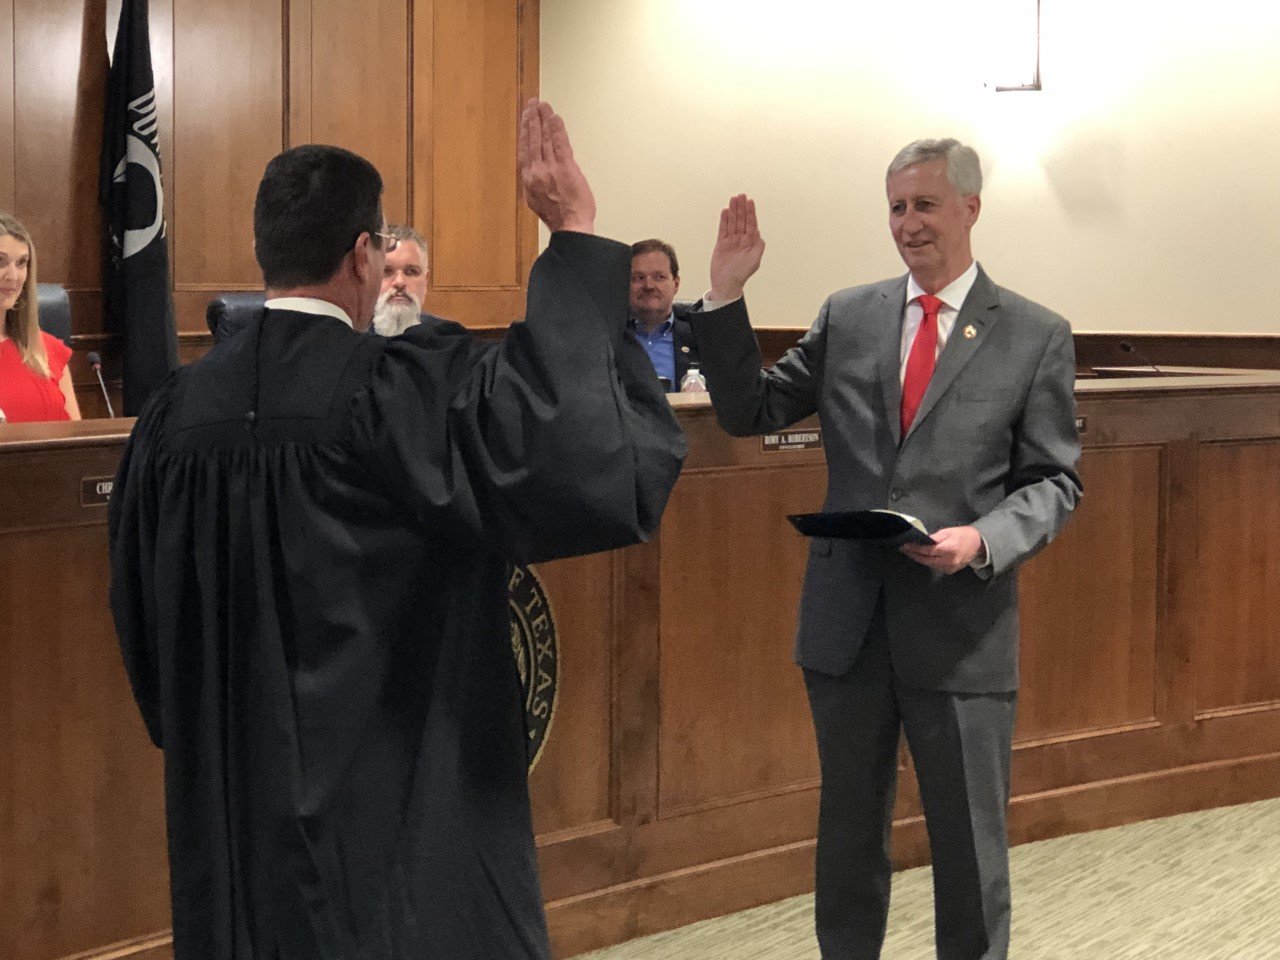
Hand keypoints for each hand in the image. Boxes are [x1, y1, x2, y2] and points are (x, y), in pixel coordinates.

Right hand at [518, 98, 596, 233]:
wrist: (570, 227)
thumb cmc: (558, 218)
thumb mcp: (538, 202)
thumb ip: (536, 184)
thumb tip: (536, 173)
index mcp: (529, 180)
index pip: (525, 150)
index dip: (524, 133)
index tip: (524, 120)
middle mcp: (536, 172)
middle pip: (532, 140)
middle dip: (531, 120)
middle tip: (531, 104)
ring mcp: (550, 168)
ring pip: (543, 138)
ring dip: (542, 119)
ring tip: (541, 105)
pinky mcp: (565, 167)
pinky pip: (559, 143)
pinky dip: (555, 128)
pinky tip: (554, 116)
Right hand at [708, 194, 764, 301]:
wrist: (726, 283)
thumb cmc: (742, 273)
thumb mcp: (755, 260)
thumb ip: (759, 246)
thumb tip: (759, 233)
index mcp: (751, 242)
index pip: (751, 223)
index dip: (751, 212)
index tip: (750, 201)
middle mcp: (741, 240)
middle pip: (742, 220)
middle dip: (742, 208)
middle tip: (741, 195)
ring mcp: (731, 241)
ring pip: (732, 222)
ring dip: (733, 211)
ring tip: (733, 199)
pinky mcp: (721, 244)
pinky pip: (723, 229)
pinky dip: (724, 220)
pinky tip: (725, 211)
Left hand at [900, 525, 983, 573]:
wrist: (978, 545)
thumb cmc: (963, 535)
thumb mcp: (948, 532)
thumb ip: (934, 537)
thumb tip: (922, 540)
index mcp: (948, 549)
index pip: (927, 550)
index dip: (915, 548)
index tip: (905, 545)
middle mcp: (948, 561)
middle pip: (926, 560)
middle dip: (914, 554)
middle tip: (903, 549)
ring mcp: (949, 568)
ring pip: (929, 564)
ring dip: (919, 559)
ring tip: (910, 552)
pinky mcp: (950, 571)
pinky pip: (935, 567)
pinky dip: (927, 562)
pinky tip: (921, 557)